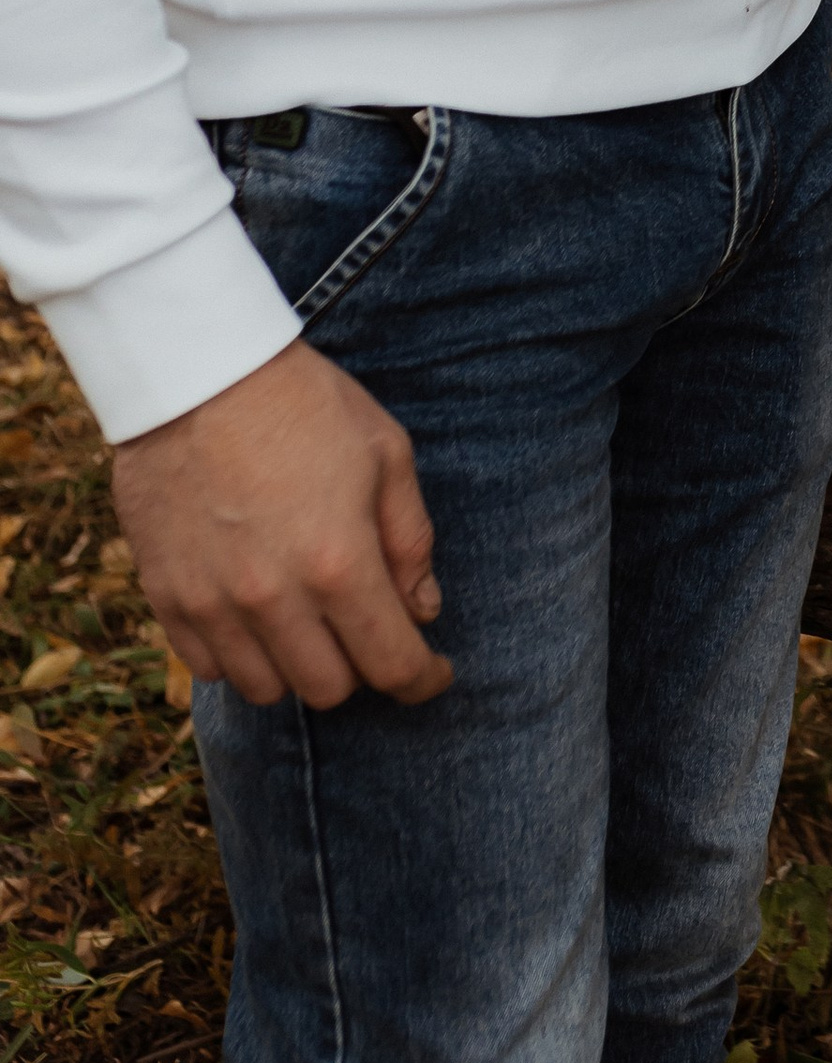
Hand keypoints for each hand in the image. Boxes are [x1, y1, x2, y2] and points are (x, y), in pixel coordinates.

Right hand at [113, 335, 451, 710]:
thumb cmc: (303, 403)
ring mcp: (213, 604)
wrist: (196, 373)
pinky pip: (210, 667)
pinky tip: (256, 614)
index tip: (433, 672)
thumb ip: (409, 540)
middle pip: (330, 689)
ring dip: (298, 665)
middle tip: (365, 624)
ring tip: (308, 618)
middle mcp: (274, 598)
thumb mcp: (386, 452)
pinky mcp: (167, 598)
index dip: (423, 679)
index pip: (391, 664)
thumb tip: (423, 609)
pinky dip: (242, 655)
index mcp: (339, 562)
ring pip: (267, 689)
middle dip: (361, 666)